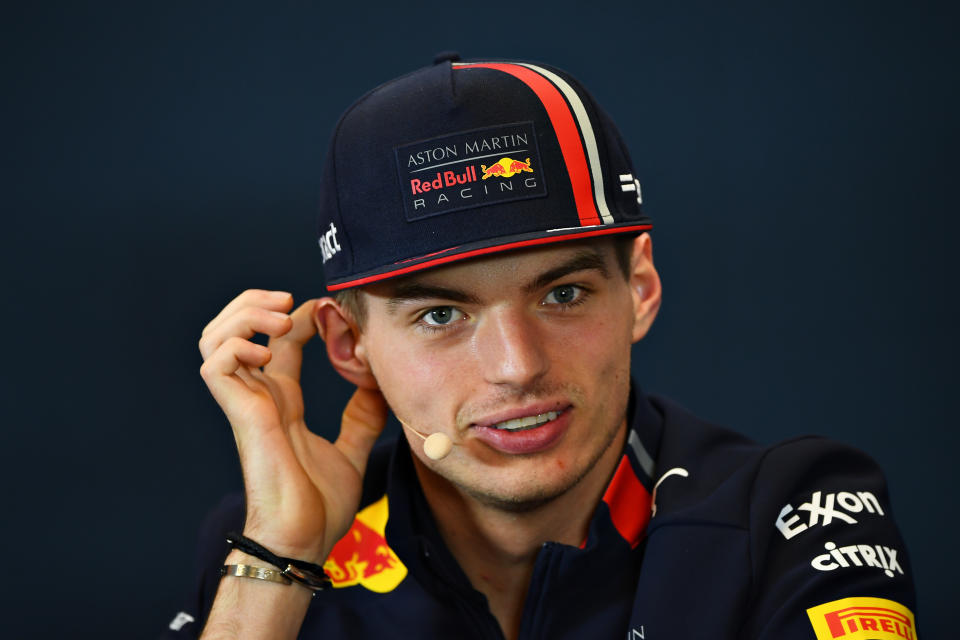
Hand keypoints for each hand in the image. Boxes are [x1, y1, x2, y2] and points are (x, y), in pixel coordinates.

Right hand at [198, 290, 386, 562]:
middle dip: (256, 303)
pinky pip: (216, 365)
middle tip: (291, 300)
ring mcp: (246, 403)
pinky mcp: (240, 414)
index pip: (278, 340)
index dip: (298, 315)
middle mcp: (259, 395)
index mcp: (282, 400)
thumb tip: (377, 387)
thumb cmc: (319, 506)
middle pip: (234, 328)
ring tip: (280, 319)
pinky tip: (269, 353)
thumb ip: (361, 417)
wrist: (304, 539)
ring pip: (215, 338)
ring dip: (245, 317)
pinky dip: (238, 346)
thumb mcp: (352, 450)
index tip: (327, 308)